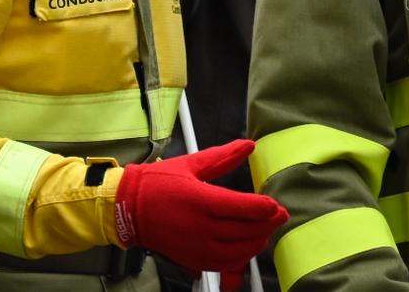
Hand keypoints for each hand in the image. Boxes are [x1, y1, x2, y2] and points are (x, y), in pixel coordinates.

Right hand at [115, 139, 287, 275]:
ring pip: (237, 251)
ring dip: (257, 241)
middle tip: (279, 215)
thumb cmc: (158, 183)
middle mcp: (199, 226)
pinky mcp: (192, 259)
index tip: (276, 206)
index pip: (240, 207)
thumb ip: (223, 157)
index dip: (263, 208)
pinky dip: (241, 257)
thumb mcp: (192, 164)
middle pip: (243, 230)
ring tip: (266, 230)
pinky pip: (224, 264)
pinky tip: (248, 246)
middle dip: (267, 224)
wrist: (129, 209)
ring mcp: (196, 246)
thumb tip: (248, 146)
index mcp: (199, 199)